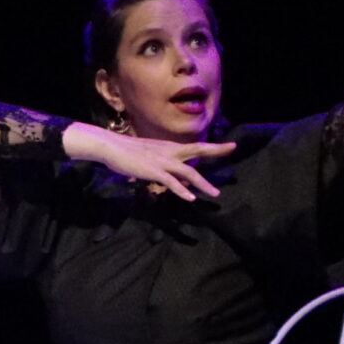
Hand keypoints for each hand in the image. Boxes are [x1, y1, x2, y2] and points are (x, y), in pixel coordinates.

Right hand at [78, 129, 235, 201]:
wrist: (111, 147)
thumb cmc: (126, 152)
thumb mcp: (149, 156)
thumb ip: (163, 164)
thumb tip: (173, 176)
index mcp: (169, 148)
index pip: (195, 147)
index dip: (213, 146)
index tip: (230, 145)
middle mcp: (170, 152)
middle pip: (197, 150)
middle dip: (216, 150)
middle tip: (232, 147)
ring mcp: (162, 161)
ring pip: (188, 172)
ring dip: (203, 184)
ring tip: (215, 194)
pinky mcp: (153, 171)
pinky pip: (171, 182)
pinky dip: (181, 190)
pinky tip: (190, 198)